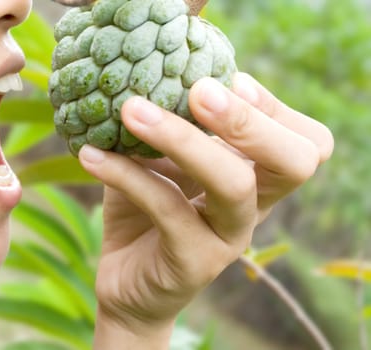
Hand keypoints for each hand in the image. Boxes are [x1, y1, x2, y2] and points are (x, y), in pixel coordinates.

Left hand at [78, 73, 333, 348]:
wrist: (126, 282)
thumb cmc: (144, 214)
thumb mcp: (158, 163)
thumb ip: (166, 127)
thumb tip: (147, 74)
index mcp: (253, 178)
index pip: (305, 143)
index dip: (272, 108)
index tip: (226, 78)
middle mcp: (252, 208)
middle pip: (294, 163)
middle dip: (250, 120)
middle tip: (199, 91)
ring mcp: (228, 239)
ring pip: (232, 185)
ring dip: (183, 140)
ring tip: (132, 110)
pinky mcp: (194, 263)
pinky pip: (167, 209)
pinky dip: (127, 175)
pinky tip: (91, 155)